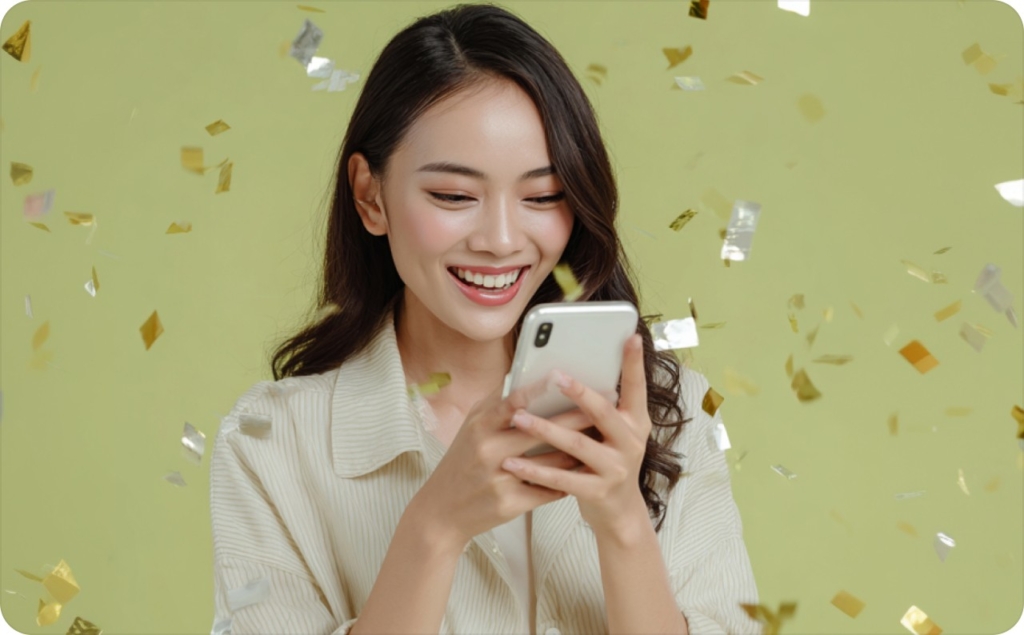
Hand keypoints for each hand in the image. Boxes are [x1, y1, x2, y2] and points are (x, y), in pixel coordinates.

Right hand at [408, 372, 595, 550]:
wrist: (443, 510)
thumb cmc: (463, 461)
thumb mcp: (471, 427)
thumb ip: (497, 403)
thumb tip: (525, 376)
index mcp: (480, 426)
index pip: (513, 401)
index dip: (542, 389)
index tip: (570, 378)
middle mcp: (488, 450)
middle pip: (540, 430)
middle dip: (575, 418)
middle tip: (604, 406)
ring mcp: (500, 479)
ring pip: (551, 462)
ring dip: (578, 451)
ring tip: (602, 438)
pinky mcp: (511, 505)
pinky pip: (549, 490)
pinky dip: (568, 480)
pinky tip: (584, 471)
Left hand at [498, 334, 651, 534]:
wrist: (619, 515)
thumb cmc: (606, 463)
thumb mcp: (612, 434)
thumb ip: (598, 409)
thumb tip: (564, 372)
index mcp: (635, 422)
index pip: (636, 387)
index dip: (634, 362)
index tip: (631, 336)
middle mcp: (630, 442)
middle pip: (603, 412)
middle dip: (579, 393)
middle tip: (556, 375)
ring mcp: (615, 468)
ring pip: (577, 444)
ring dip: (545, 430)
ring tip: (518, 418)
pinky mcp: (597, 492)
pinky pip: (562, 478)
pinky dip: (535, 469)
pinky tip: (512, 462)